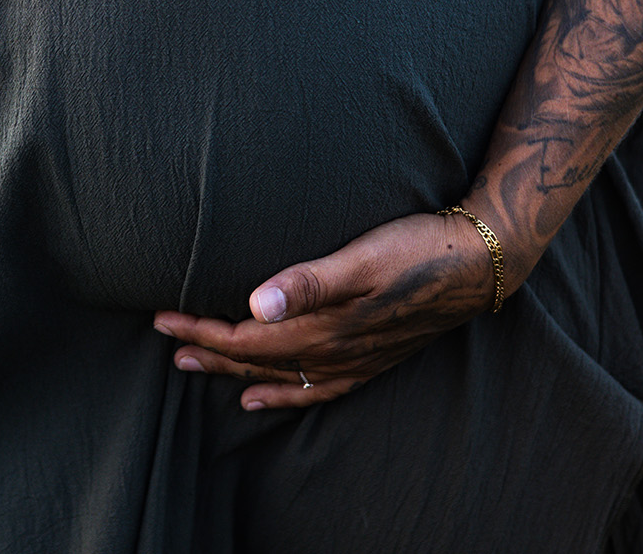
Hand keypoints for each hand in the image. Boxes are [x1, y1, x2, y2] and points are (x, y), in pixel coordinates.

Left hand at [152, 211, 498, 410]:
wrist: (481, 262)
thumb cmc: (418, 246)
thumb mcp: (362, 256)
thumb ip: (308, 282)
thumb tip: (253, 305)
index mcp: (324, 327)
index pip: (245, 338)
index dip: (201, 330)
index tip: (162, 319)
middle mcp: (334, 352)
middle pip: (255, 359)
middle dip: (208, 351)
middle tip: (166, 341)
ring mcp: (354, 360)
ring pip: (279, 375)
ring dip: (235, 371)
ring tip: (196, 367)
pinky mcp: (371, 358)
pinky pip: (316, 389)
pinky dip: (283, 395)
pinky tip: (262, 396)